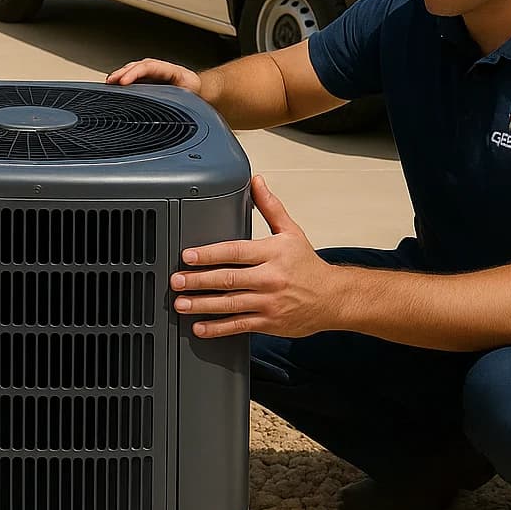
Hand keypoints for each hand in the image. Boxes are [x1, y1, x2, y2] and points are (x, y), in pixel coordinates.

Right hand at [106, 58, 200, 93]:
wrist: (199, 93)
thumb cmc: (193, 96)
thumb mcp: (189, 98)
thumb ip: (179, 102)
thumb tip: (170, 113)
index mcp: (171, 71)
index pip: (149, 67)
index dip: (134, 73)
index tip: (123, 82)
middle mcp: (159, 70)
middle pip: (137, 67)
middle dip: (122, 73)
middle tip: (111, 81)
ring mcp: (152, 74)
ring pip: (133, 70)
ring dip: (120, 76)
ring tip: (109, 83)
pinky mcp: (147, 81)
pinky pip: (133, 77)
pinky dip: (122, 81)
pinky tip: (114, 87)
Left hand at [170, 175, 338, 338]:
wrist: (334, 298)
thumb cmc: (308, 266)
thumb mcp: (291, 232)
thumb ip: (270, 206)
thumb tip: (256, 181)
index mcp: (273, 253)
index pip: (235, 251)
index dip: (209, 254)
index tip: (188, 255)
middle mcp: (270, 278)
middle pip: (229, 279)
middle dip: (198, 280)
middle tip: (176, 281)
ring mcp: (269, 302)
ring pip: (230, 304)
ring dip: (202, 305)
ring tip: (181, 303)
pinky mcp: (269, 322)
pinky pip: (239, 326)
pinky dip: (218, 328)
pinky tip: (200, 328)